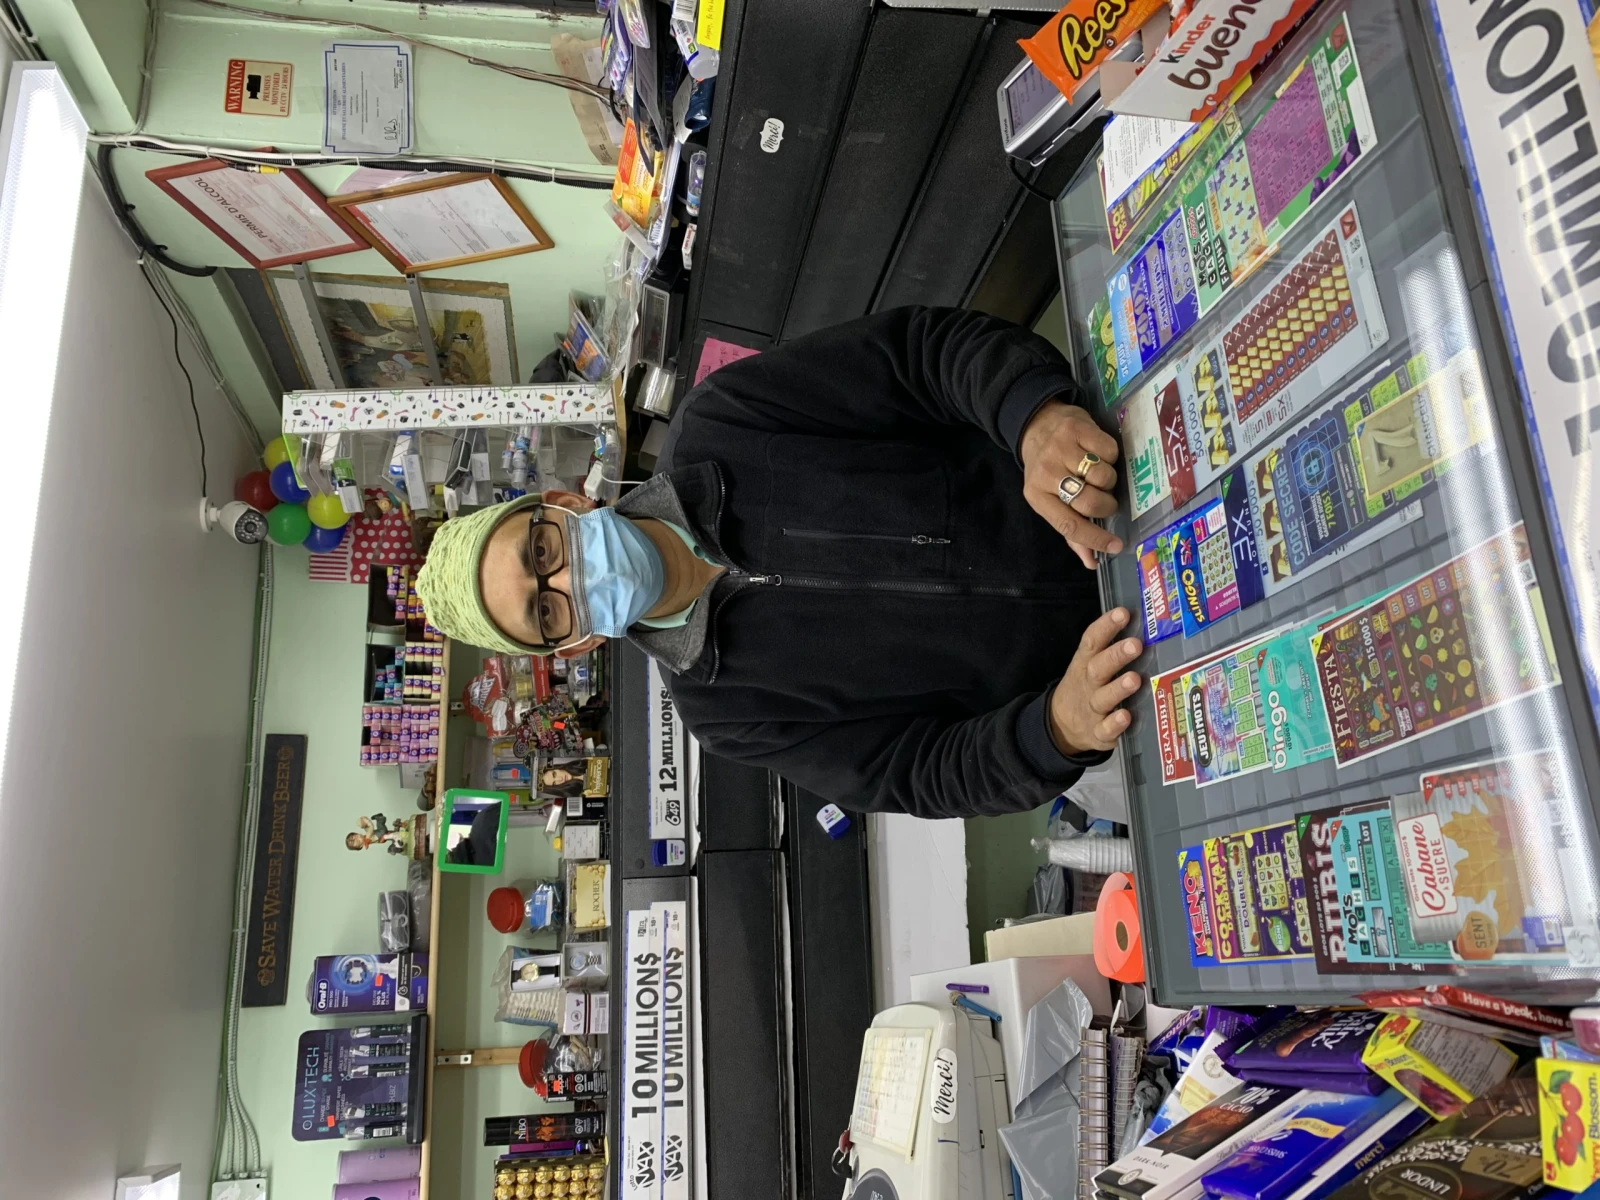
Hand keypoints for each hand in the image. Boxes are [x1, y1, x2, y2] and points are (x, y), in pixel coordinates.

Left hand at [1019, 400, 1122, 569]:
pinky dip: (1111, 455)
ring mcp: (1060, 449)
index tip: (1116, 546)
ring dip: (1108, 478)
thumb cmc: (1048, 468)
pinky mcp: (1076, 428)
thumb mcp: (1051, 498)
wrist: (1038, 425)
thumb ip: (1072, 530)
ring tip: (1099, 474)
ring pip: (1103, 476)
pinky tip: (1100, 453)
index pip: (1068, 525)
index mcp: (1037, 497)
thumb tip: (1092, 561)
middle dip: (1106, 505)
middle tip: (1106, 499)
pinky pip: (1109, 451)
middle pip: (1090, 501)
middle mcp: (1045, 473)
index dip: (1094, 539)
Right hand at [1049, 608, 1142, 755]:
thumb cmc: (1087, 687)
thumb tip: (1148, 626)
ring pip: (1103, 698)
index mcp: (1085, 663)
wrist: (1061, 725)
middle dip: (1116, 656)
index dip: (1106, 626)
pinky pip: (1105, 730)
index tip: (1123, 613)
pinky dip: (1115, 724)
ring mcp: (1092, 709)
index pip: (1092, 641)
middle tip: (1135, 645)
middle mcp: (1088, 684)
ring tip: (1135, 679)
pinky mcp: (1098, 733)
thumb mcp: (1089, 665)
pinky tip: (1126, 717)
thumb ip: (1111, 648)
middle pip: (1099, 667)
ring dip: (1118, 688)